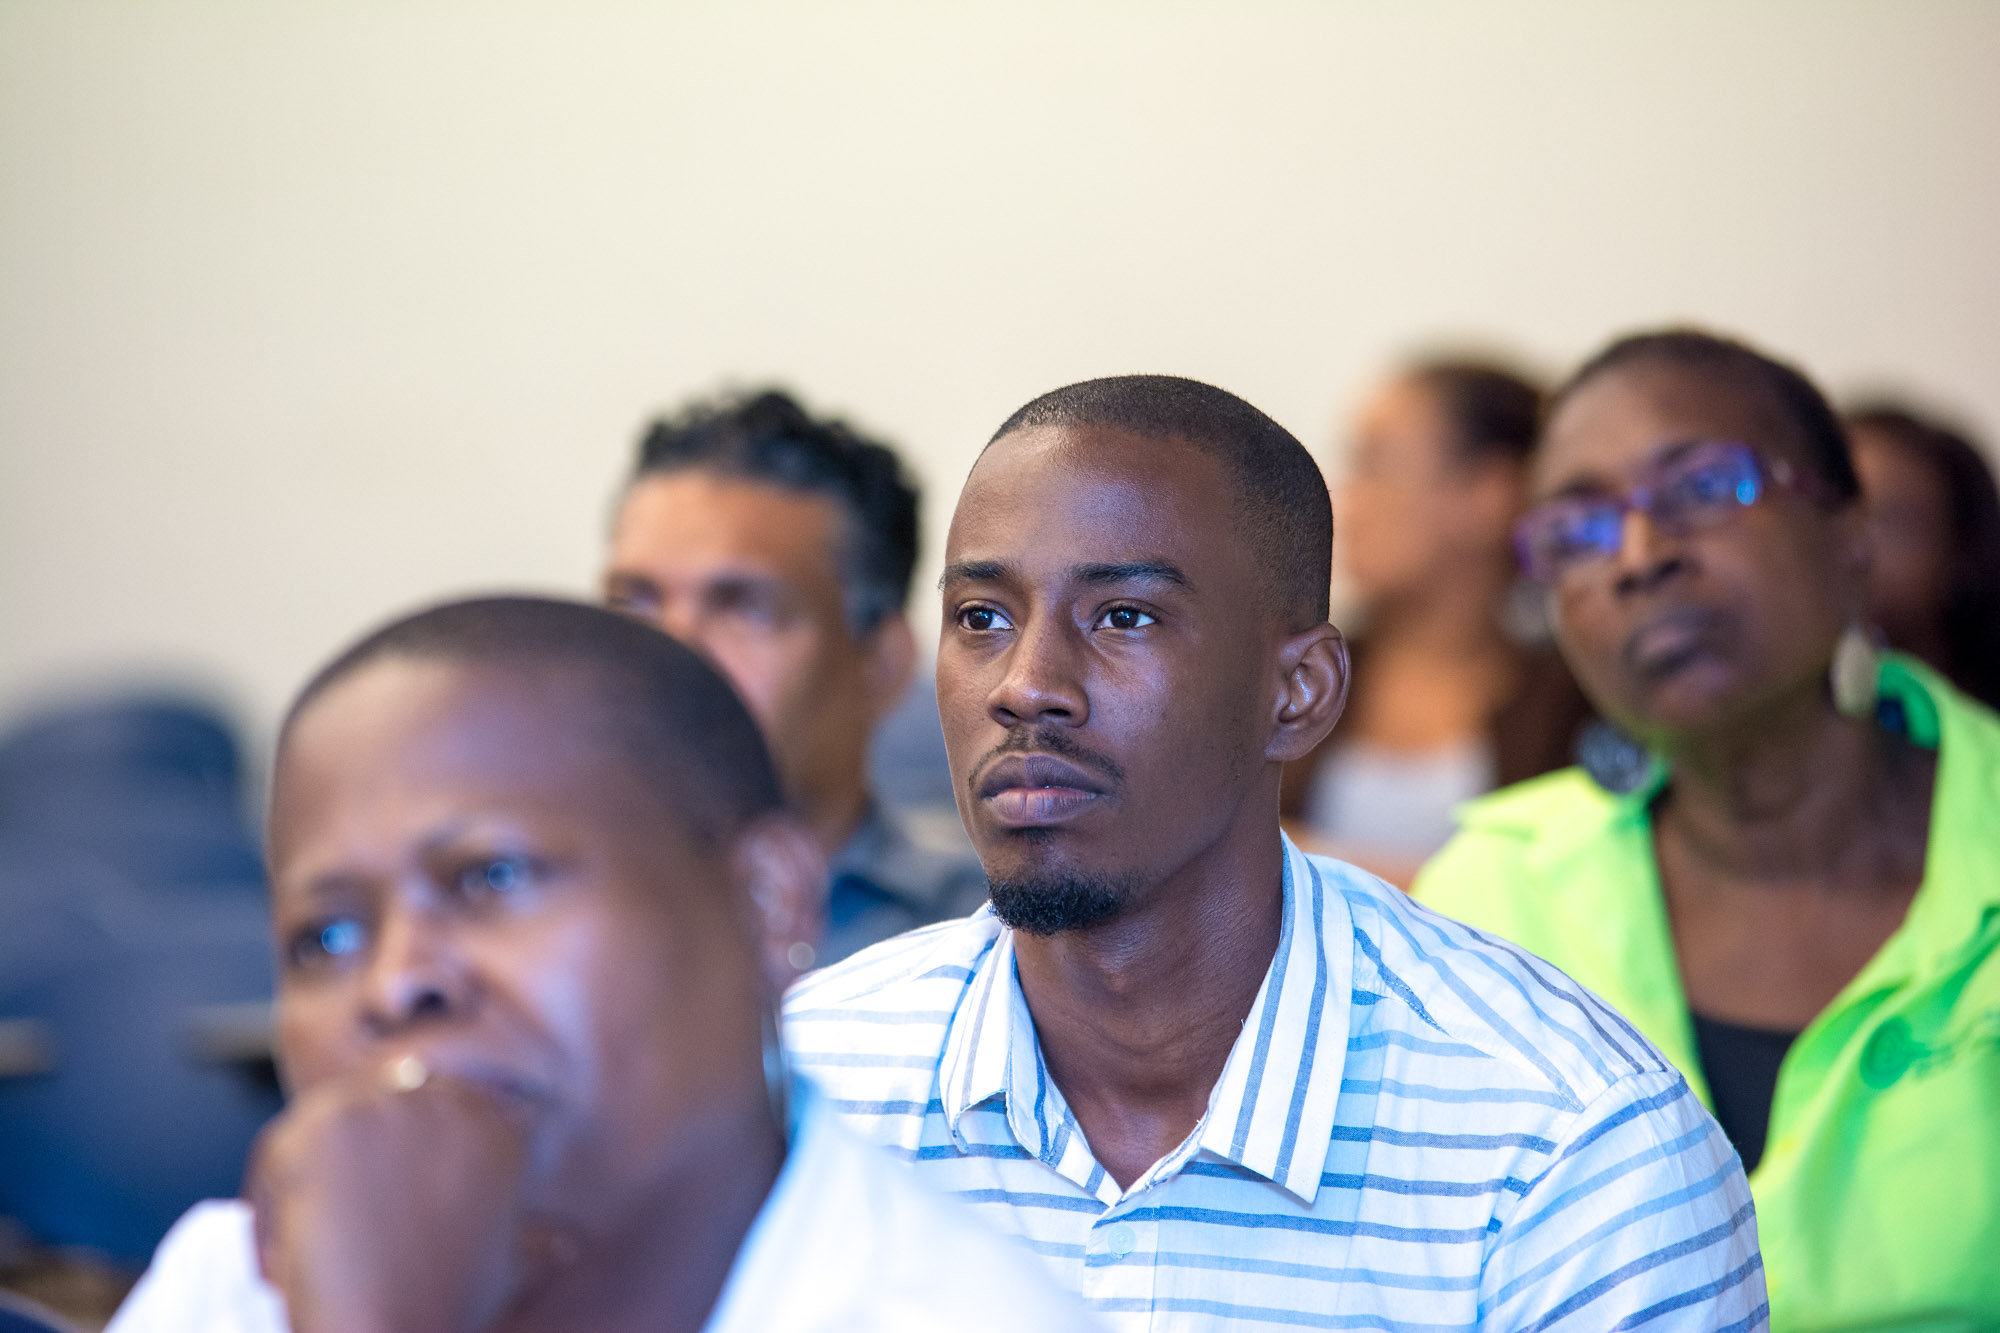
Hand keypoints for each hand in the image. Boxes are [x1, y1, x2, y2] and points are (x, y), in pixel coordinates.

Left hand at [247, 1063, 541, 1332]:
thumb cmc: (445, 1311)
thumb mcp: (512, 1270)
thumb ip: (539, 1242)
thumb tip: (567, 1245)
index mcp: (506, 1128)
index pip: (437, 1109)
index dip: (398, 1161)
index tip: (378, 1211)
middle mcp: (455, 1103)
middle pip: (377, 1110)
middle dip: (348, 1167)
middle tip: (334, 1233)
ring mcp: (393, 1106)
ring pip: (323, 1128)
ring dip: (304, 1190)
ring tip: (307, 1256)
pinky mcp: (331, 1123)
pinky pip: (278, 1151)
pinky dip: (268, 1208)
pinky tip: (282, 1261)